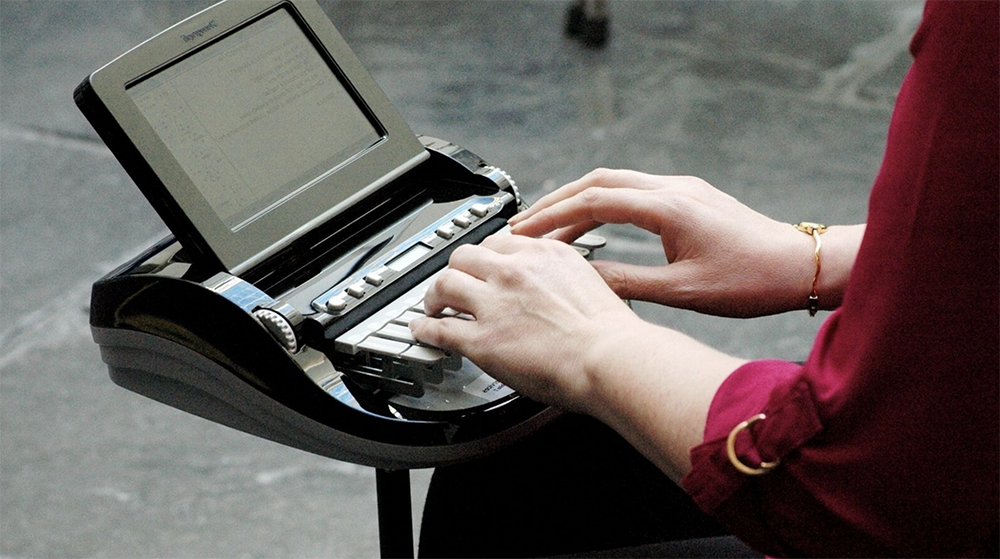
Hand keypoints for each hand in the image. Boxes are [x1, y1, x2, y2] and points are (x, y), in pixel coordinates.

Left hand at [409, 233, 638, 412]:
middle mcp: (515, 271)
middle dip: (456, 269)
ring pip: (445, 284)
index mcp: (544, 254)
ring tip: (433, 305)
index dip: (486, 255)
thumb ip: (564, 278)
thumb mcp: (591, 283)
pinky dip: (425, 328)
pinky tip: (422, 331)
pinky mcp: (482, 339)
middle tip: (453, 282)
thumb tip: (557, 287)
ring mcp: (494, 304)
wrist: (609, 359)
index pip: (500, 240)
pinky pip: (440, 328)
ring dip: (434, 295)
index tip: (483, 263)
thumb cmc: (610, 334)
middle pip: (466, 256)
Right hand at [509, 169, 855, 316]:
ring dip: (578, 201)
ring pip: (615, 182)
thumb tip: (584, 281)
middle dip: (556, 201)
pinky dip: (603, 203)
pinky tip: (593, 223)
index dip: (553, 216)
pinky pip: (634, 190)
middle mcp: (673, 189)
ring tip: (550, 226)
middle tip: (525, 224)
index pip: (593, 201)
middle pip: (598, 181)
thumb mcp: (682, 291)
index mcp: (668, 208)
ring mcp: (682, 189)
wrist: (801, 266)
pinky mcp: (690, 197)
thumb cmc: (752, 280)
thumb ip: (627, 283)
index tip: (524, 231)